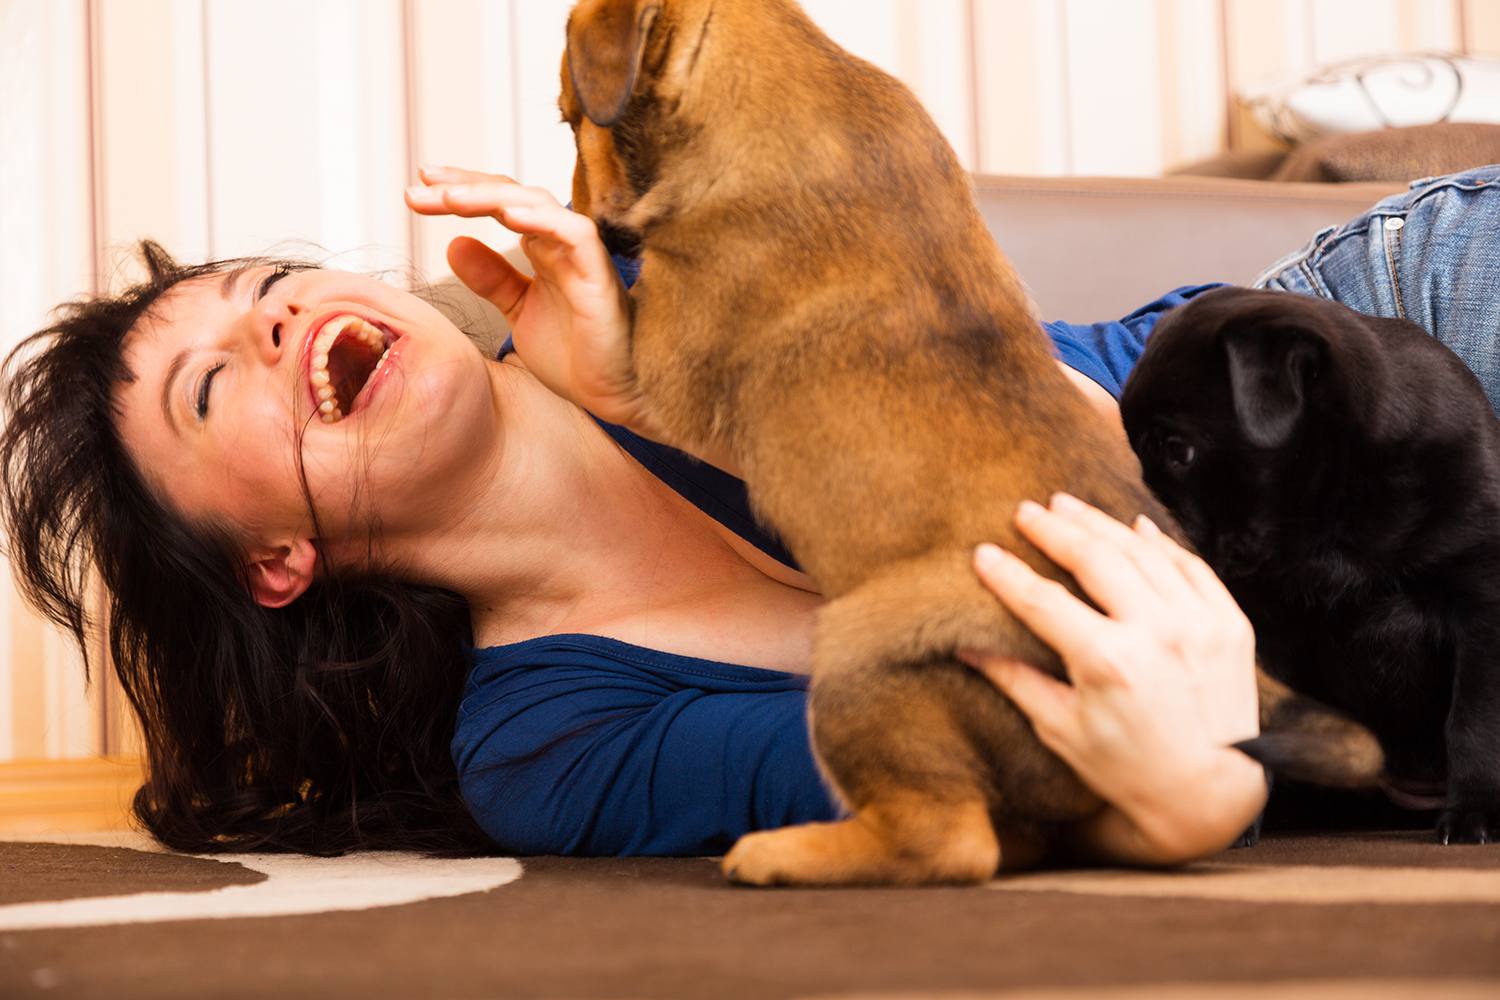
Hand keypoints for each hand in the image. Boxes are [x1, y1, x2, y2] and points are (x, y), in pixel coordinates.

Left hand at [404, 166, 657, 433]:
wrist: (611, 398)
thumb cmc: (576, 358)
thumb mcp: (518, 312)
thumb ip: (492, 279)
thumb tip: (453, 243)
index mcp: (543, 249)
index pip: (499, 203)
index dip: (461, 190)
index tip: (418, 188)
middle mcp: (561, 244)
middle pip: (511, 194)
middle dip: (464, 185)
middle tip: (421, 181)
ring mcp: (581, 256)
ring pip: (537, 204)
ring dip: (490, 196)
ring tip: (448, 196)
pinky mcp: (599, 275)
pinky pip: (574, 233)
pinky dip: (542, 219)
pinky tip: (507, 214)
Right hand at [959, 493, 1266, 863]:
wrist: (1213, 796)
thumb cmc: (1129, 770)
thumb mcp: (1062, 729)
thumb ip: (1015, 679)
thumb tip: (966, 644)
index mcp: (1108, 663)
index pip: (1043, 601)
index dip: (1008, 575)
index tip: (982, 553)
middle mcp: (1156, 633)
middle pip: (1095, 559)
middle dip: (1054, 530)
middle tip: (1025, 511)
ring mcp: (1199, 624)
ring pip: (1142, 552)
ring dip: (1100, 524)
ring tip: (1068, 506)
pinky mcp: (1229, 624)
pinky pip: (1191, 567)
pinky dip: (1161, 543)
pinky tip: (1135, 527)